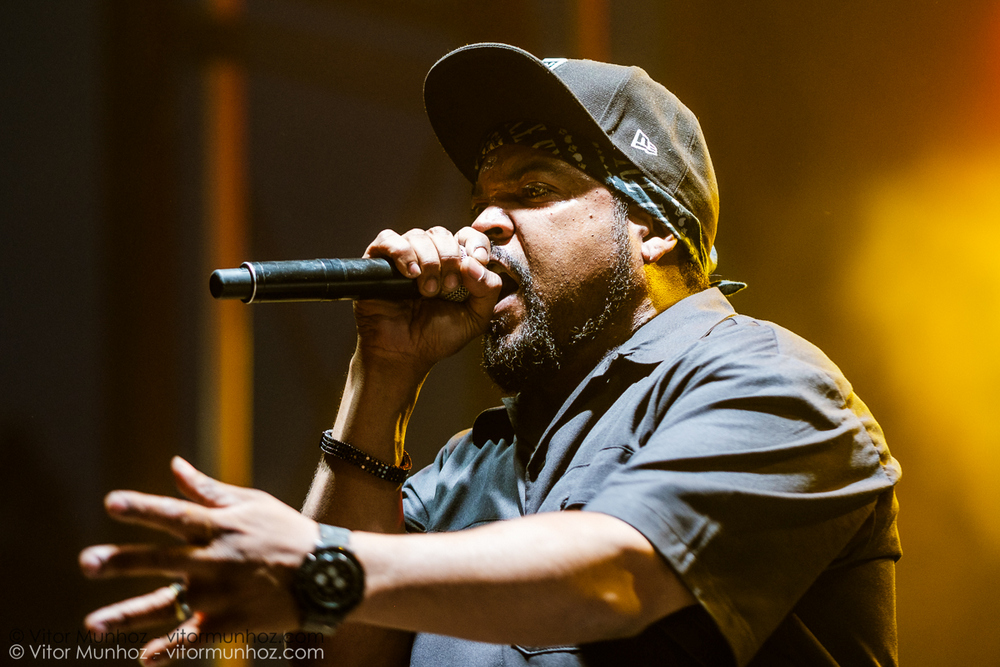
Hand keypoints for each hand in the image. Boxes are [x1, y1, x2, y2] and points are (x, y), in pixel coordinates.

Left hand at [79, 457, 318, 663]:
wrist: (328, 574)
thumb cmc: (288, 532)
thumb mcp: (253, 503)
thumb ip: (208, 491)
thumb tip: (174, 465)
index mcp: (221, 526)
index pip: (175, 514)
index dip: (143, 508)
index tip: (111, 503)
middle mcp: (215, 559)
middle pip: (160, 559)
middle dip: (122, 561)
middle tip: (89, 562)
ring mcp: (221, 593)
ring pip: (166, 605)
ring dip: (128, 615)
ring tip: (93, 626)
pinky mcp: (231, 622)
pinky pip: (192, 638)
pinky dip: (168, 649)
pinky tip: (144, 658)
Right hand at [354, 226, 500, 376]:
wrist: (403, 355)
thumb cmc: (436, 338)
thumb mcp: (475, 318)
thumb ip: (488, 290)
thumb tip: (475, 262)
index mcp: (455, 266)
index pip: (469, 236)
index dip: (476, 243)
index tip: (479, 260)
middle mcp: (430, 257)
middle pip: (443, 234)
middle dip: (449, 260)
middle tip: (446, 289)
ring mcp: (404, 257)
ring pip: (418, 235)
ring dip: (428, 262)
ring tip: (426, 291)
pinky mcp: (378, 261)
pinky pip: (388, 239)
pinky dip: (401, 253)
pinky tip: (410, 274)